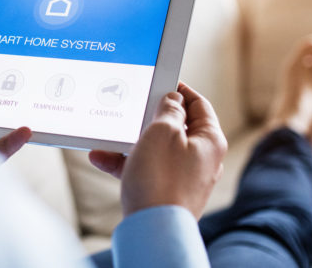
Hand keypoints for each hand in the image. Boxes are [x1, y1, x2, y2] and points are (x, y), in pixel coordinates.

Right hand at [89, 82, 227, 219]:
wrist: (153, 229)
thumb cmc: (162, 179)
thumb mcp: (163, 132)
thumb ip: (169, 110)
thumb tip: (173, 100)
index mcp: (210, 140)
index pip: (199, 104)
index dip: (179, 90)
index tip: (160, 82)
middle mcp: (202, 159)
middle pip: (177, 127)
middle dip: (150, 117)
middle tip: (133, 107)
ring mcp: (185, 177)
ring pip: (157, 149)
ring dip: (131, 141)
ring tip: (108, 135)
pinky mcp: (167, 192)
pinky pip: (146, 169)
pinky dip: (126, 162)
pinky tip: (101, 158)